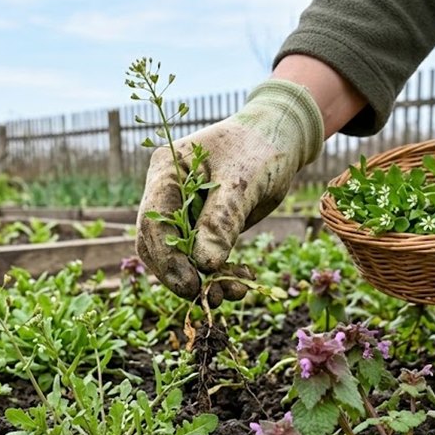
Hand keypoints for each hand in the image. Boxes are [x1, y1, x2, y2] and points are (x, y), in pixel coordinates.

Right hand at [136, 79, 323, 303]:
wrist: (281, 138)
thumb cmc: (260, 148)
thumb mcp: (243, 181)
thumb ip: (221, 220)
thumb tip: (204, 264)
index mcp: (166, 171)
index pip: (153, 221)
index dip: (167, 257)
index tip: (192, 284)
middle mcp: (167, 193)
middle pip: (157, 245)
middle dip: (181, 275)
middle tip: (211, 297)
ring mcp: (183, 212)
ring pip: (179, 257)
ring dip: (203, 280)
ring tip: (235, 292)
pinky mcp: (202, 227)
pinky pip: (201, 257)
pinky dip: (218, 274)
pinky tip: (241, 281)